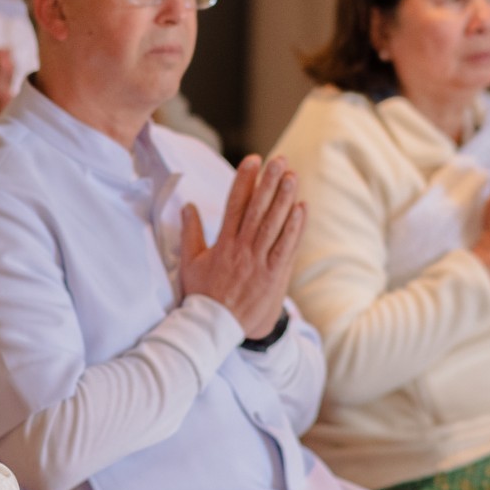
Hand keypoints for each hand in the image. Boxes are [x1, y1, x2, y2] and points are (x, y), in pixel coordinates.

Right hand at [179, 154, 303, 339]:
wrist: (215, 330)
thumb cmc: (203, 296)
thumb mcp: (191, 263)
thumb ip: (190, 233)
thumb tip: (188, 207)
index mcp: (222, 244)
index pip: (234, 204)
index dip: (244, 181)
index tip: (253, 160)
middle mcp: (242, 249)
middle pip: (257, 210)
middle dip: (269, 183)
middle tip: (279, 161)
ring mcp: (259, 263)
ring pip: (274, 226)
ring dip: (284, 199)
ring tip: (292, 177)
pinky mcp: (273, 277)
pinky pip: (286, 248)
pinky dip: (295, 228)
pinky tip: (301, 209)